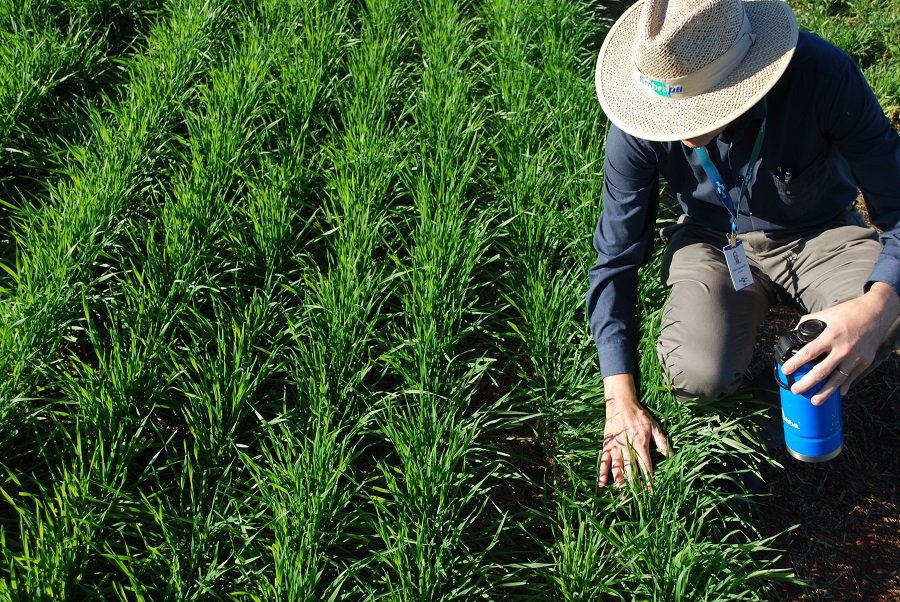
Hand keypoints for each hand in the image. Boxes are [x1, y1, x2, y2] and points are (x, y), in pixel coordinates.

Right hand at [599, 374, 672, 487]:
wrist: (621, 404)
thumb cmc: (640, 416)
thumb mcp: (655, 428)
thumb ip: (663, 444)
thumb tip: (674, 457)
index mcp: (641, 445)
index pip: (646, 467)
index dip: (649, 481)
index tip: (652, 493)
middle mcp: (627, 449)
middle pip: (631, 471)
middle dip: (634, 486)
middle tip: (636, 500)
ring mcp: (615, 448)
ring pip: (617, 469)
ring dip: (619, 483)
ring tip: (622, 495)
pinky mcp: (607, 446)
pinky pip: (603, 461)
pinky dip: (602, 473)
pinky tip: (602, 484)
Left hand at [781, 282, 899, 404]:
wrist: (875, 312)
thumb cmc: (847, 312)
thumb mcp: (825, 314)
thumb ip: (807, 323)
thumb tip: (794, 333)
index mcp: (830, 336)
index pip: (808, 353)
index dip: (795, 363)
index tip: (785, 370)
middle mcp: (842, 349)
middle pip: (821, 371)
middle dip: (806, 384)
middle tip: (796, 390)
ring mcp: (855, 357)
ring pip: (838, 380)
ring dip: (825, 392)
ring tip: (814, 401)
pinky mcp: (865, 361)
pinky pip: (852, 377)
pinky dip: (844, 386)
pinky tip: (838, 393)